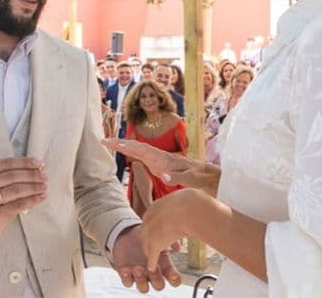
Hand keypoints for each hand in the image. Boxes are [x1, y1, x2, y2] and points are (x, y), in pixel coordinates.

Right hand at [0, 157, 46, 241]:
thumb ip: (12, 173)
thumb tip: (38, 166)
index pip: (6, 163)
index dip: (25, 162)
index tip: (39, 163)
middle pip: (12, 176)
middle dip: (31, 175)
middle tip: (45, 176)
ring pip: (15, 190)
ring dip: (33, 187)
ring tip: (44, 186)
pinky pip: (18, 205)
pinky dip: (32, 200)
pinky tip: (41, 197)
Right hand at [101, 138, 219, 194]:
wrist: (217, 180)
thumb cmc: (207, 181)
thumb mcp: (195, 180)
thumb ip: (180, 177)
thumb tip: (163, 174)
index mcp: (166, 160)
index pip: (141, 149)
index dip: (125, 145)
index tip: (110, 142)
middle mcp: (163, 158)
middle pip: (138, 147)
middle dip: (121, 143)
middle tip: (103, 140)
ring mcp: (164, 162)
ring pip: (141, 152)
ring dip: (127, 147)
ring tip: (111, 144)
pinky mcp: (166, 167)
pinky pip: (147, 159)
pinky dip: (135, 155)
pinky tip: (131, 156)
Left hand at [111, 225, 181, 292]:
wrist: (128, 236)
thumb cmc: (147, 237)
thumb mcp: (158, 237)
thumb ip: (169, 241)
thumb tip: (177, 247)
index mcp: (164, 267)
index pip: (173, 278)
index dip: (174, 279)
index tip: (173, 275)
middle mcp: (152, 275)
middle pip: (159, 286)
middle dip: (156, 279)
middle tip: (153, 269)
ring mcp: (140, 277)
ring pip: (143, 288)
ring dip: (141, 280)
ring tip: (138, 269)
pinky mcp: (127, 275)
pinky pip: (127, 282)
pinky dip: (126, 277)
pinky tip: (126, 269)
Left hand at [140, 189, 204, 270]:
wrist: (191, 209)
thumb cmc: (193, 203)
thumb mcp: (186, 197)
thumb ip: (184, 200)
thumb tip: (195, 197)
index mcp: (156, 206)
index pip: (151, 220)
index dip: (158, 227)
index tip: (165, 232)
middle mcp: (150, 217)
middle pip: (145, 232)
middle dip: (154, 239)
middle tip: (162, 245)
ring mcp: (151, 231)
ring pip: (147, 244)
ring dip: (152, 251)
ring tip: (158, 256)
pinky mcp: (155, 243)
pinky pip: (152, 255)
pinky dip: (152, 262)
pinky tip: (152, 267)